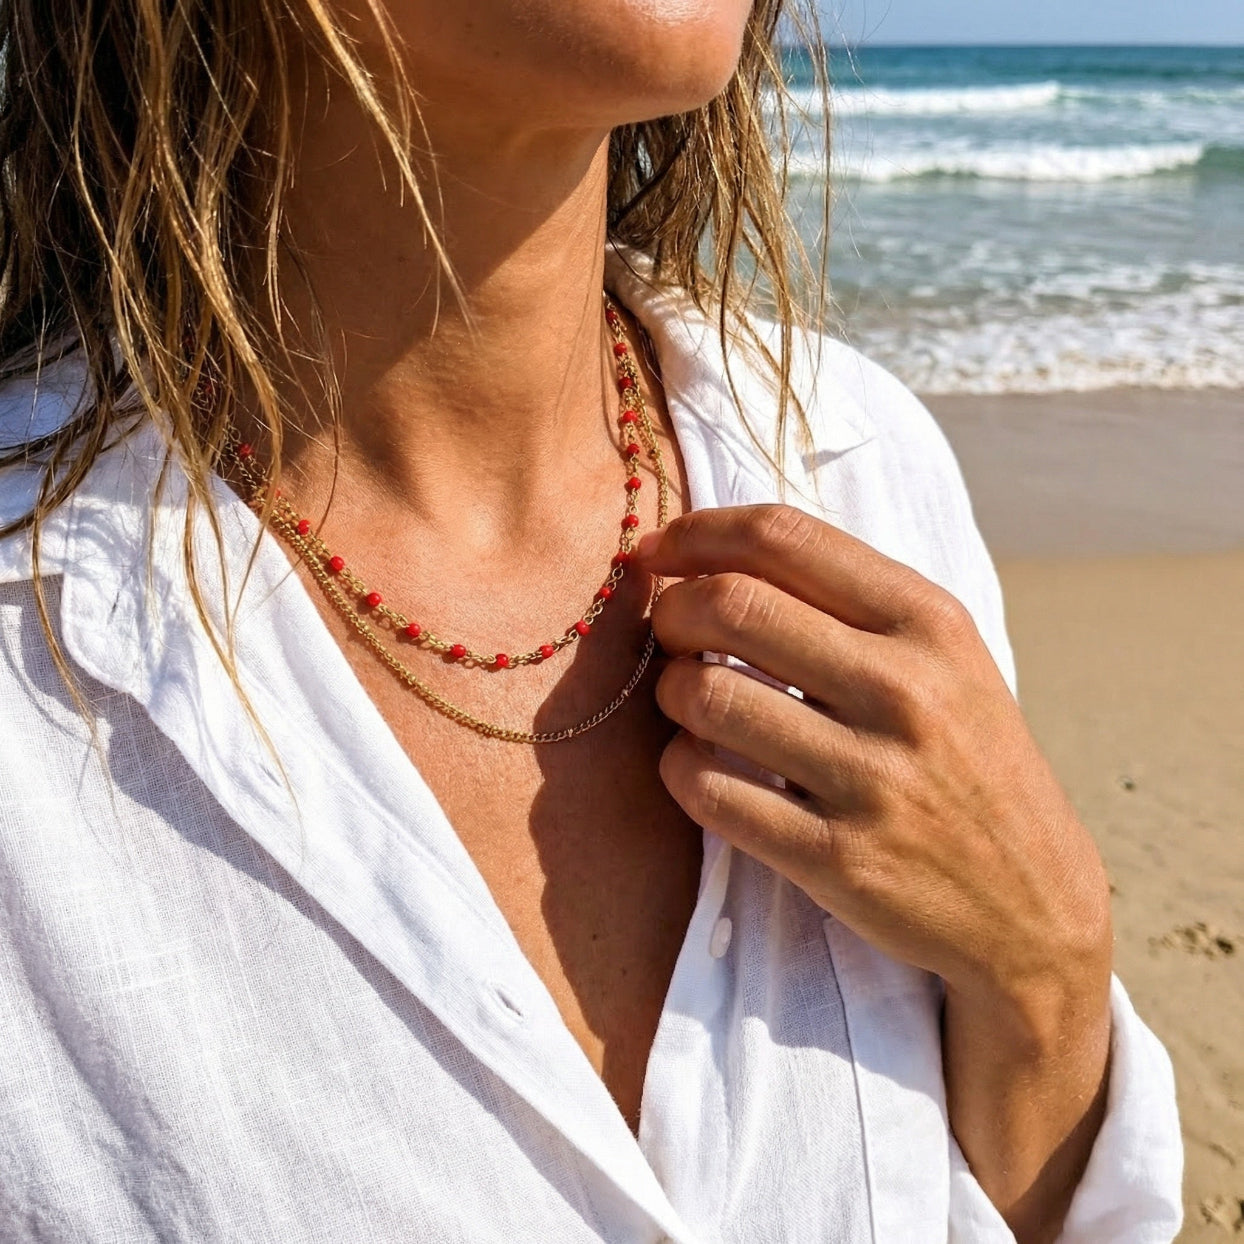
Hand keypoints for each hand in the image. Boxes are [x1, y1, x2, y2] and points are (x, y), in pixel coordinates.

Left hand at [638, 504, 1112, 1235]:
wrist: (1033, 908)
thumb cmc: (968, 764)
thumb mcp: (946, 662)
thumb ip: (849, 605)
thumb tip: (716, 558)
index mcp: (930, 623)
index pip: (782, 536)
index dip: (696, 533)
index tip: (659, 552)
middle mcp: (905, 690)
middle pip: (730, 605)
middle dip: (671, 611)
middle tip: (668, 633)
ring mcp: (873, 778)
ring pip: (707, 696)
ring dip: (671, 693)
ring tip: (689, 703)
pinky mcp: (837, 859)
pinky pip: (708, 789)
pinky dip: (680, 768)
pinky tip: (698, 766)